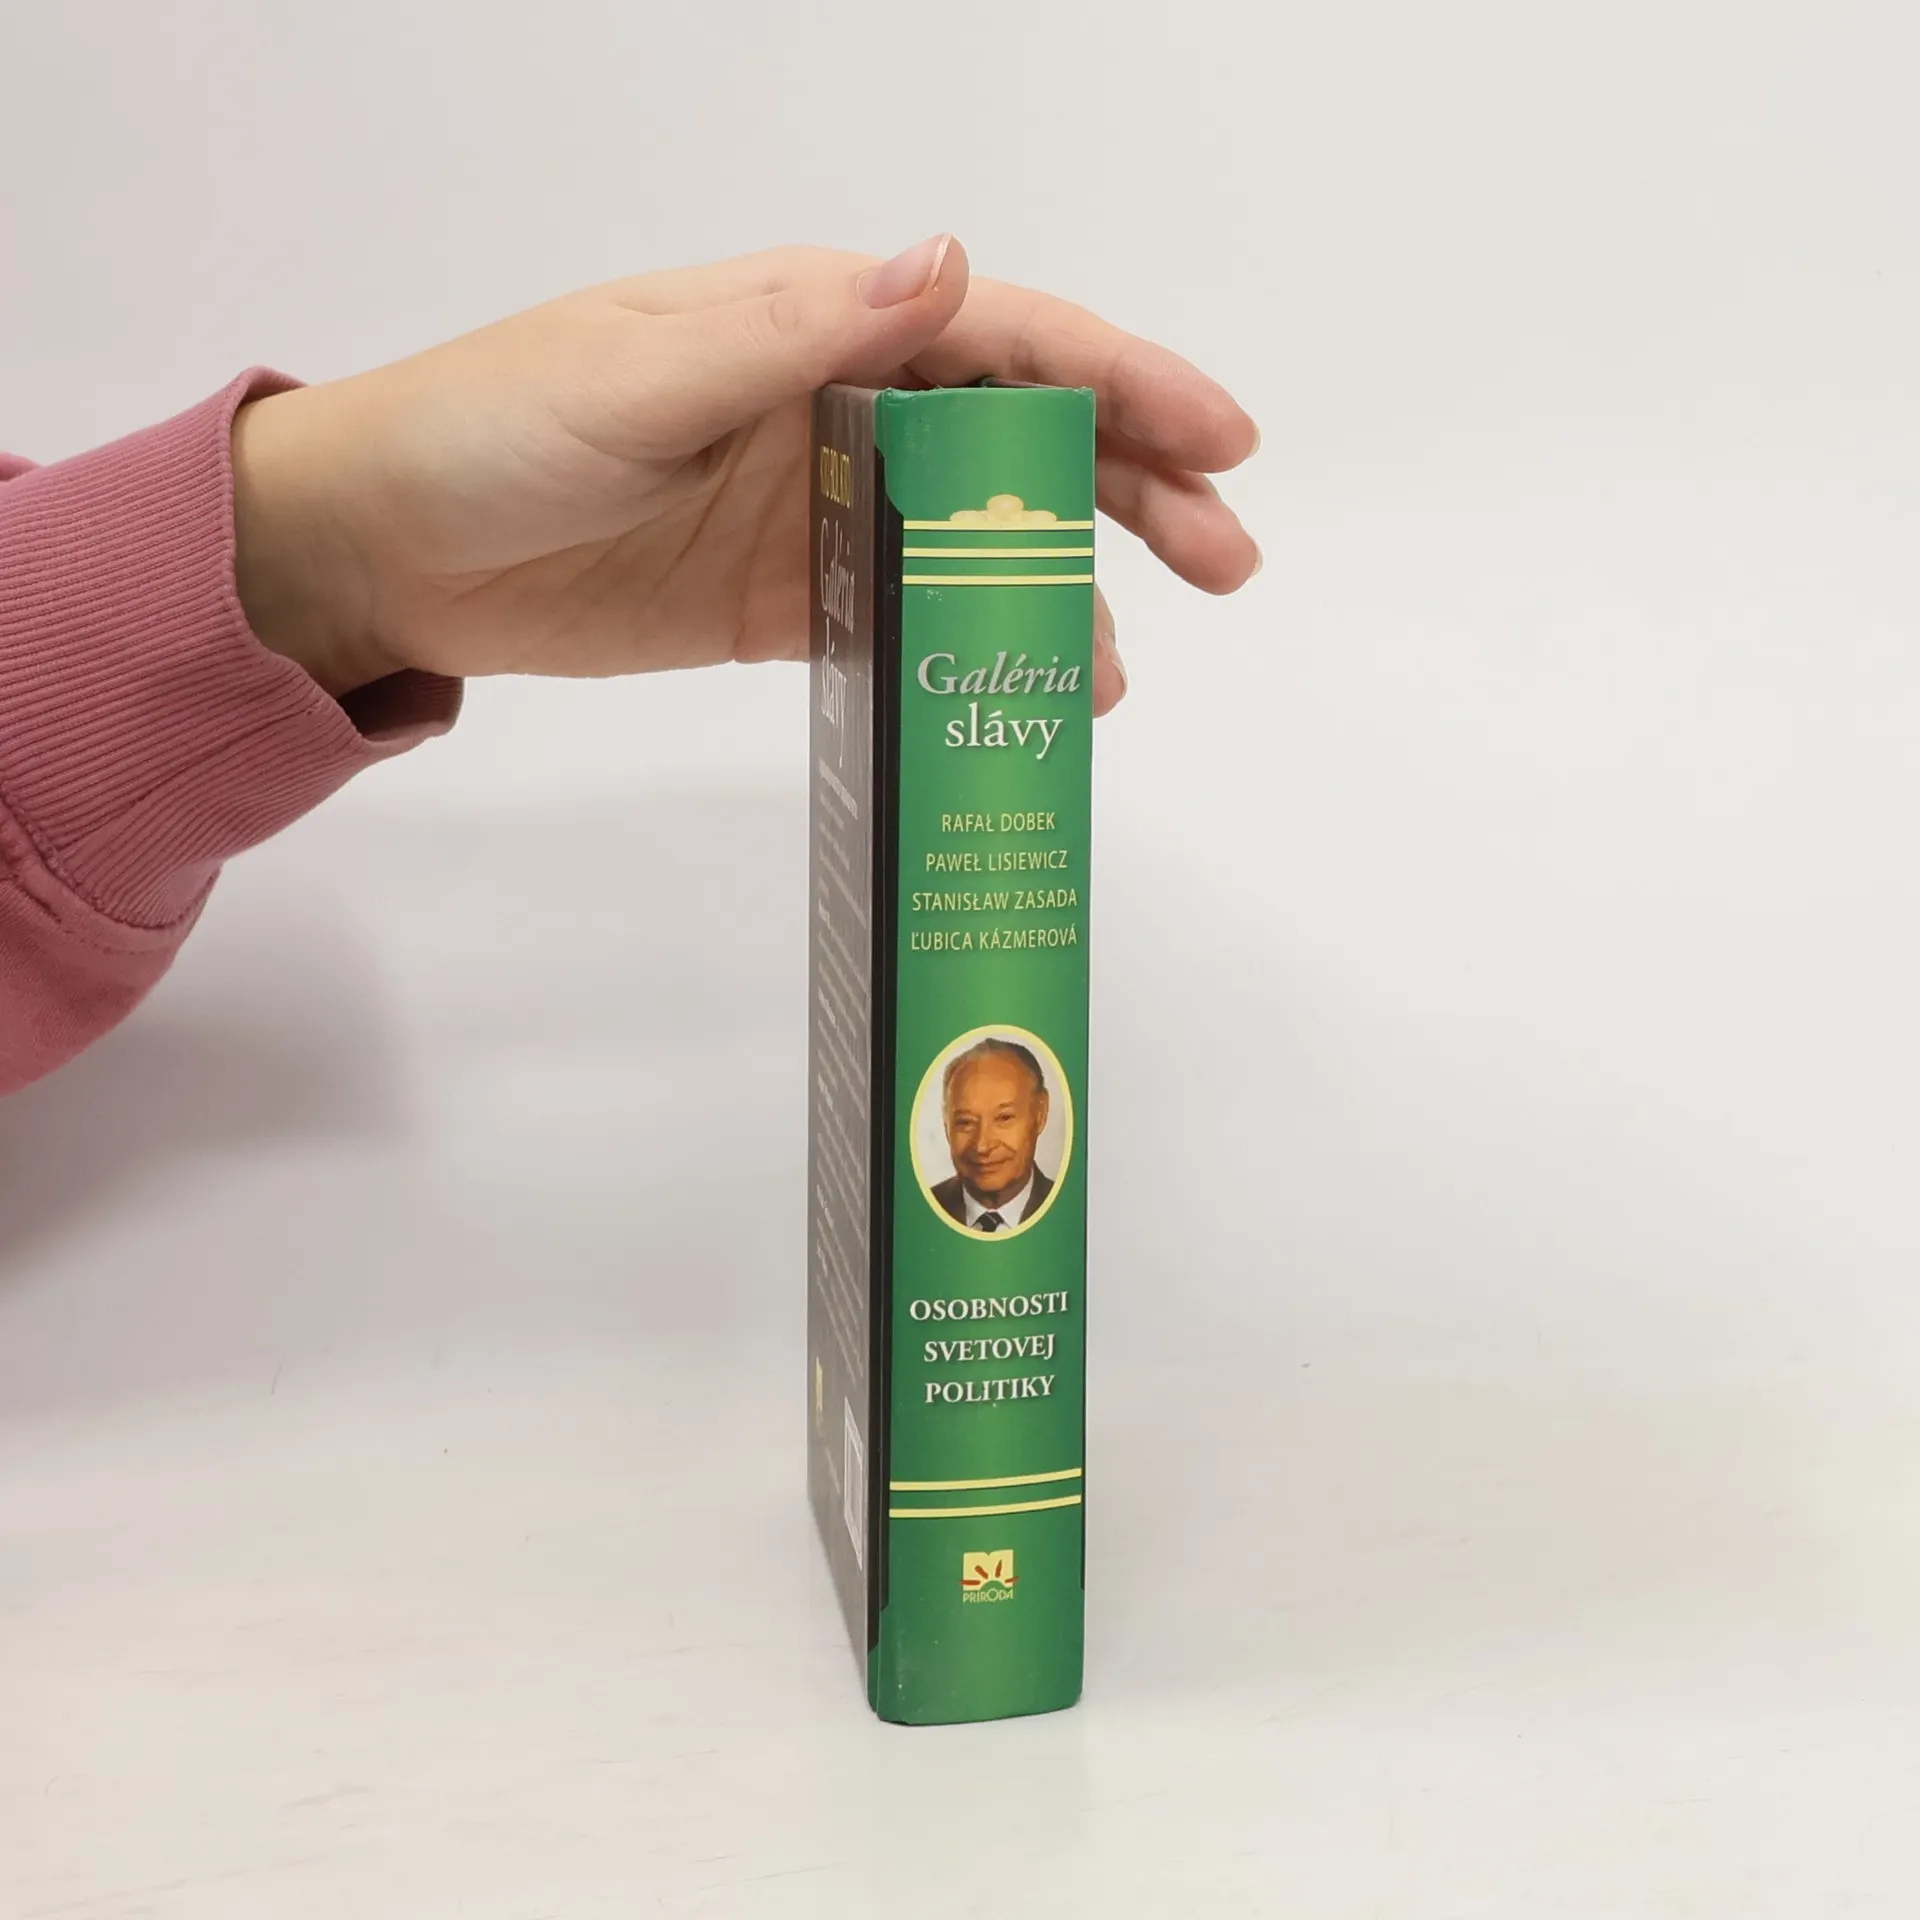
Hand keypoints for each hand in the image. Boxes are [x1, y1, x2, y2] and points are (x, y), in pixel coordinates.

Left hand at [231, 237, 1259, 717]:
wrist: (390, 548)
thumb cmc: (493, 429)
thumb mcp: (641, 371)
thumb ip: (798, 335)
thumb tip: (943, 268)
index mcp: (815, 325)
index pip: (1003, 339)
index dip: (1121, 381)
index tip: (1221, 437)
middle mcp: (839, 408)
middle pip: (1021, 438)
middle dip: (1134, 488)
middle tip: (1225, 559)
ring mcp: (822, 510)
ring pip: (980, 539)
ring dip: (1063, 589)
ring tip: (1120, 667)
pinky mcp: (789, 600)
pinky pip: (910, 623)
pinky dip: (974, 653)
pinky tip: (1027, 690)